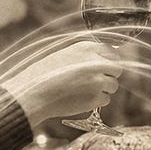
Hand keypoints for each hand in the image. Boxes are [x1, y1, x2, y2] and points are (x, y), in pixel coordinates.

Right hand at [1, 41, 122, 125]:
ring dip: (102, 90)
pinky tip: (79, 99)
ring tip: (82, 91)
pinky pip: (105, 100)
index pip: (112, 52)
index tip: (103, 67)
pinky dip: (96, 102)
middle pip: (117, 69)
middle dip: (109, 76)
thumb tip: (105, 62)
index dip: (109, 61)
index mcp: (87, 48)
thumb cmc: (44, 75)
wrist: (33, 94)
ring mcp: (98, 81)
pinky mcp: (96, 98)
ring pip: (113, 85)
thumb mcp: (64, 56)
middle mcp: (96, 62)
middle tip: (94, 82)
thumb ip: (85, 56)